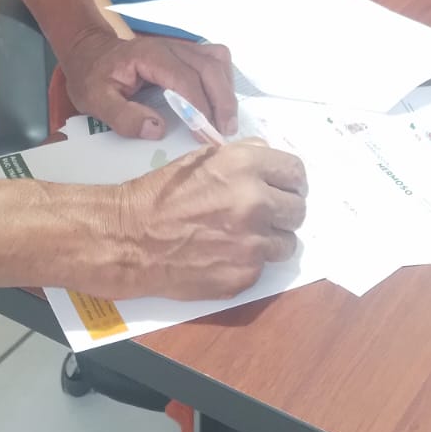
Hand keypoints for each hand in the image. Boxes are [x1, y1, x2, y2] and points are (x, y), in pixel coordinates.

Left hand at [61, 27, 237, 138]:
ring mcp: (179, 47)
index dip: (199, 107)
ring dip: (225, 90)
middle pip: (209, 67)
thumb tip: (158, 130)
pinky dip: (222, 80)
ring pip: (217, 60)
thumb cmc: (91, 76)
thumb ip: (123, 116)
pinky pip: (214, 59)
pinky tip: (218, 102)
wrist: (88, 51)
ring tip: (224, 120)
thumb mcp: (95, 101)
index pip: (185, 79)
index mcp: (149, 56)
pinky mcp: (184, 52)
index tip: (204, 133)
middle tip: (224, 131)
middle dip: (222, 101)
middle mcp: (170, 46)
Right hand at [109, 140, 307, 299]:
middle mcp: (255, 203)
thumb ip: (243, 156)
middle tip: (264, 214)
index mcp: (246, 167)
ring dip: (271, 239)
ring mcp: (252, 243)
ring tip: (242, 236)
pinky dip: (249, 261)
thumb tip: (268, 158)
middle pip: (298, 210)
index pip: (296, 173)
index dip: (290, 181)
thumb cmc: (162, 194)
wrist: (131, 238)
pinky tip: (224, 253)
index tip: (285, 188)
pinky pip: (263, 267)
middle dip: (283, 211)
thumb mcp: (202, 158)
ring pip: (287, 243)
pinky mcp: (245, 275)